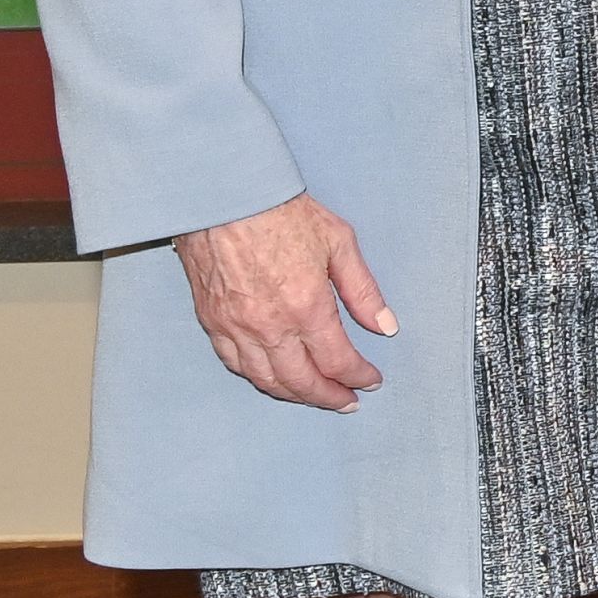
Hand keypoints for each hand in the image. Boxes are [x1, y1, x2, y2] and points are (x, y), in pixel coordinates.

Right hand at [174, 195, 396, 410]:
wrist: (224, 196)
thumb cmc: (280, 211)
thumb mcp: (339, 242)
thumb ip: (363, 291)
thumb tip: (385, 325)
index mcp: (306, 306)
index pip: (337, 360)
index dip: (358, 376)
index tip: (371, 380)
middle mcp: (269, 326)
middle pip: (302, 381)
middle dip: (329, 397)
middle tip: (347, 401)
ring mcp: (236, 327)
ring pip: (266, 380)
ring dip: (294, 394)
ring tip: (315, 395)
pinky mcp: (212, 322)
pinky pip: (236, 364)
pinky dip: (259, 378)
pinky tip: (274, 377)